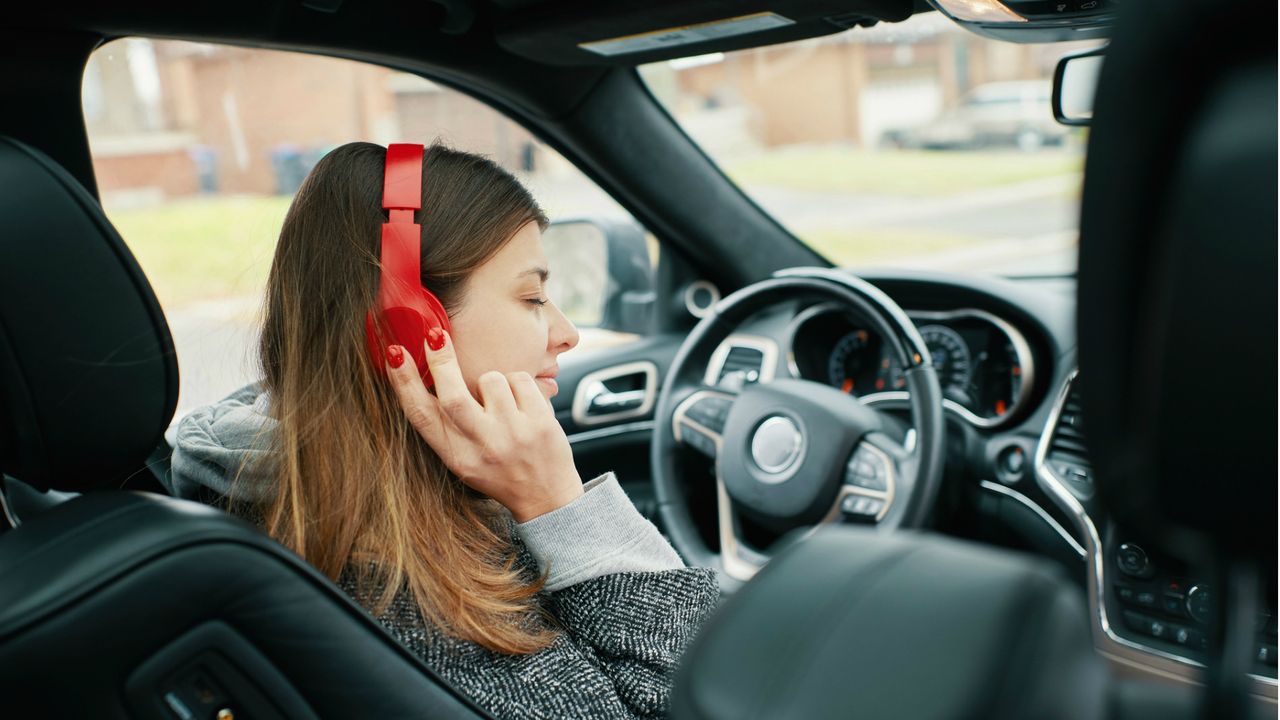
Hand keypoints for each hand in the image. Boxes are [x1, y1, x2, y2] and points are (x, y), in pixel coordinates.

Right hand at [384, 330, 583, 521]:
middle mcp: (482, 446)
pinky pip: (520, 379)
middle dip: (441, 360)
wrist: (547, 496)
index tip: (396, 353)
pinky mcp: (540, 423)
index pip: (421, 416)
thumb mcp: (464, 459)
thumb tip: (426, 372)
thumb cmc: (500, 471)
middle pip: (453, 396)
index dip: (404, 382)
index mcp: (456, 456)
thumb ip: (446, 426)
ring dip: (492, 378)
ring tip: (500, 399)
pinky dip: (518, 382)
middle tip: (435, 334)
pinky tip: (522, 402)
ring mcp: (513, 434)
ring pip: (491, 379)